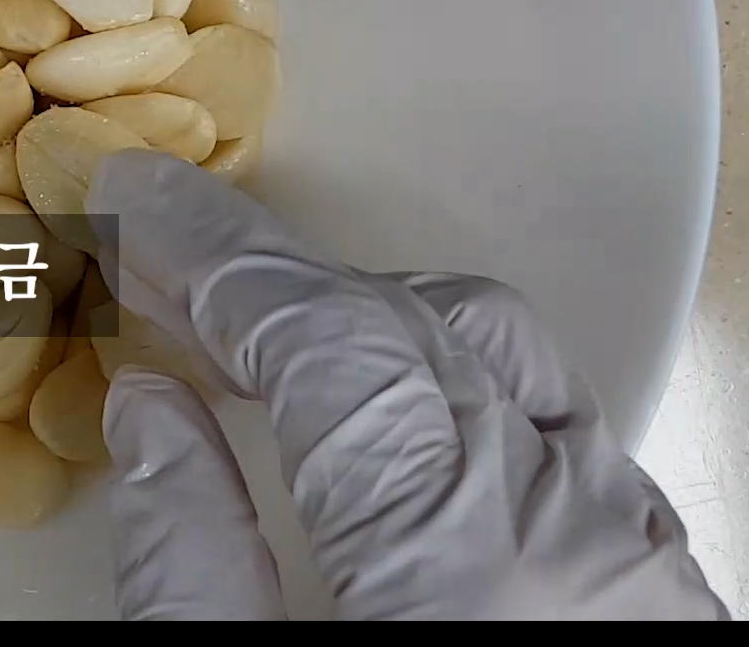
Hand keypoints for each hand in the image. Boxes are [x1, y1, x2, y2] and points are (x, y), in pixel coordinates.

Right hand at [88, 149, 725, 620]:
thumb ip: (184, 557)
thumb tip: (151, 414)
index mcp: (456, 550)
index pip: (319, 329)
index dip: (211, 251)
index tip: (132, 203)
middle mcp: (567, 521)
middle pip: (401, 318)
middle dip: (263, 274)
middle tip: (152, 259)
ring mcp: (628, 544)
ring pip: (493, 355)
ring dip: (352, 317)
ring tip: (245, 335)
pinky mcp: (649, 580)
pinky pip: (548, 424)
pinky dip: (437, 380)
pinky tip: (366, 411)